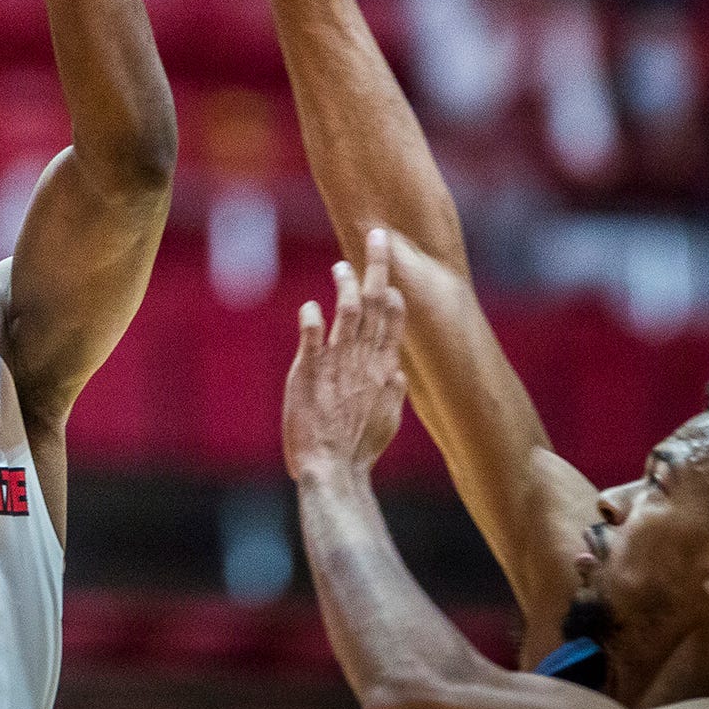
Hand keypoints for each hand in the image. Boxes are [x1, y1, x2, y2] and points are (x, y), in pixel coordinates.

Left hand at [284, 227, 407, 480]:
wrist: (334, 471)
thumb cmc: (358, 450)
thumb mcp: (388, 421)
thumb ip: (394, 393)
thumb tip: (399, 373)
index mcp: (385, 371)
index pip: (393, 322)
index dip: (392, 293)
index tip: (391, 272)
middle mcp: (365, 362)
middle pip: (373, 306)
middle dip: (377, 269)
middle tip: (377, 237)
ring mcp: (337, 366)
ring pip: (345, 314)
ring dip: (343, 285)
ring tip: (340, 264)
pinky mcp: (308, 373)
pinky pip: (311, 339)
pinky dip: (311, 320)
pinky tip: (310, 305)